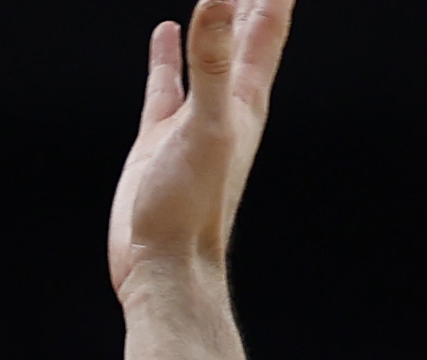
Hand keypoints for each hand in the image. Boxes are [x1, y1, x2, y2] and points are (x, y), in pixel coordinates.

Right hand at [107, 0, 291, 310]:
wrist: (165, 267)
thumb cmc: (192, 207)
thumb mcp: (206, 125)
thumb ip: (211, 62)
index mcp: (246, 100)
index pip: (267, 29)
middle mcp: (225, 105)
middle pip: (246, 34)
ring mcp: (192, 120)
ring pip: (209, 53)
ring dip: (216, 19)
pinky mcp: (159, 137)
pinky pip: (166, 82)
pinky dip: (167, 54)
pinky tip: (164, 32)